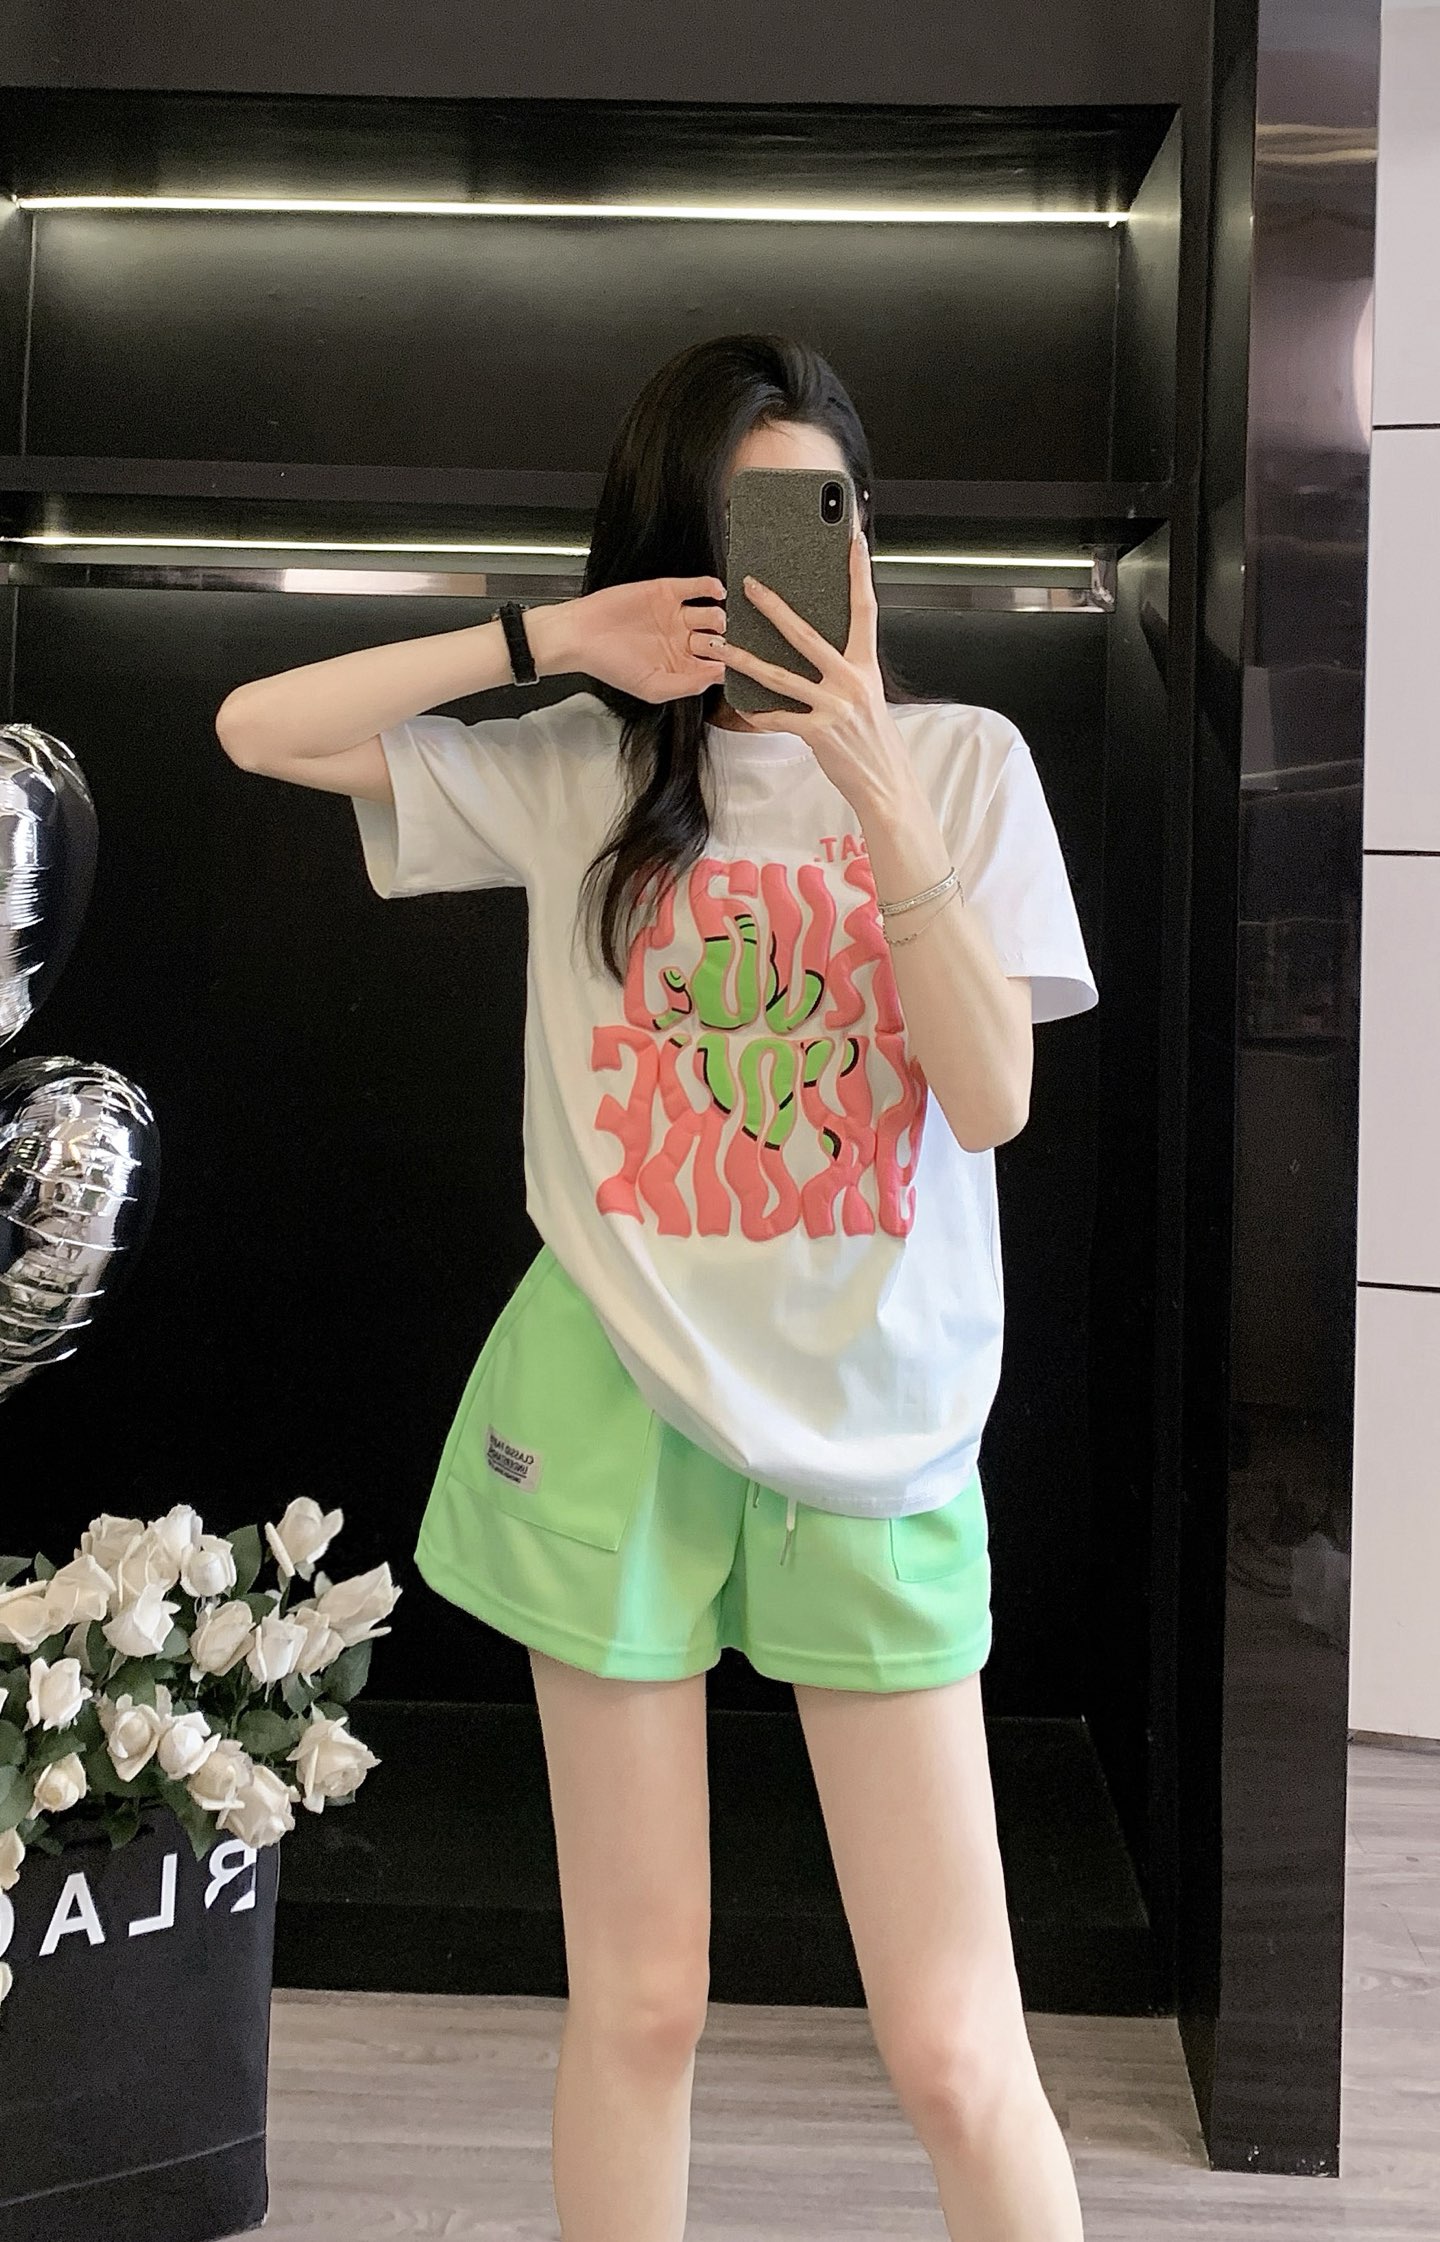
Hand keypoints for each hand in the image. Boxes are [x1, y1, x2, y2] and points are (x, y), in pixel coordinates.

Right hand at [558, 576, 727, 703]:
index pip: (717, 666)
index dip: (728, 665)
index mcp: (681, 666)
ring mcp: (676, 616)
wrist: (581, 636)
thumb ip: (688, 685)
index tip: (733, 664)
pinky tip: (714, 592)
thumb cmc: (610, 666)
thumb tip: (718, 675)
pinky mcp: (667, 592)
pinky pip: (698, 586)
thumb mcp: (652, 688)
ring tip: (715, 621)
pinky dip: (710, 586)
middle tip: (720, 643)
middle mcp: (682, 641)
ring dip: (719, 616)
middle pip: (719, 639)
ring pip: (712, 613)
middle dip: (725, 642)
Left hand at [714, 521, 909, 811]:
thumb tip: (816, 650)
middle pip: (805, 634)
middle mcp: (851, 681)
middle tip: (749, 586)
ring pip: (779, 675)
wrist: (886, 785)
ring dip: (744, 660)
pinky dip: (758, 713)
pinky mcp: (818, 733)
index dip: (859, 572)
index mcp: (866, 666)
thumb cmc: (874, 741)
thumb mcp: (868, 696)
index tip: (853, 540)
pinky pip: (778, 717)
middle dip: (774, 607)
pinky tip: (743, 706)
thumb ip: (845, 671)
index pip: (865, 608)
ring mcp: (833, 706)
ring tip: (720, 646)